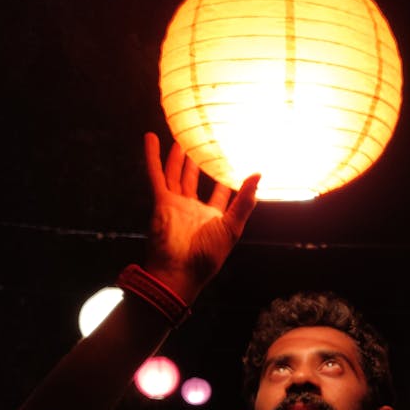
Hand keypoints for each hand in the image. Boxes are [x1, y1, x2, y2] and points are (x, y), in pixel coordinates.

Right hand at [143, 133, 259, 301]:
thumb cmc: (208, 255)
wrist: (179, 270)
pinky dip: (153, 156)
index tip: (230, 160)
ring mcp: (176, 205)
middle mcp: (193, 209)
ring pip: (175, 174)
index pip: (222, 192)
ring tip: (180, 139)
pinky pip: (156, 174)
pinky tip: (151, 139)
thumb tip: (258, 175)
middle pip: (195, 180)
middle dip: (197, 163)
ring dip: (176, 157)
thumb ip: (245, 201)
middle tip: (200, 143)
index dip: (226, 178)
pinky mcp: (161, 201)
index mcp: (213, 217)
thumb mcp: (232, 226)